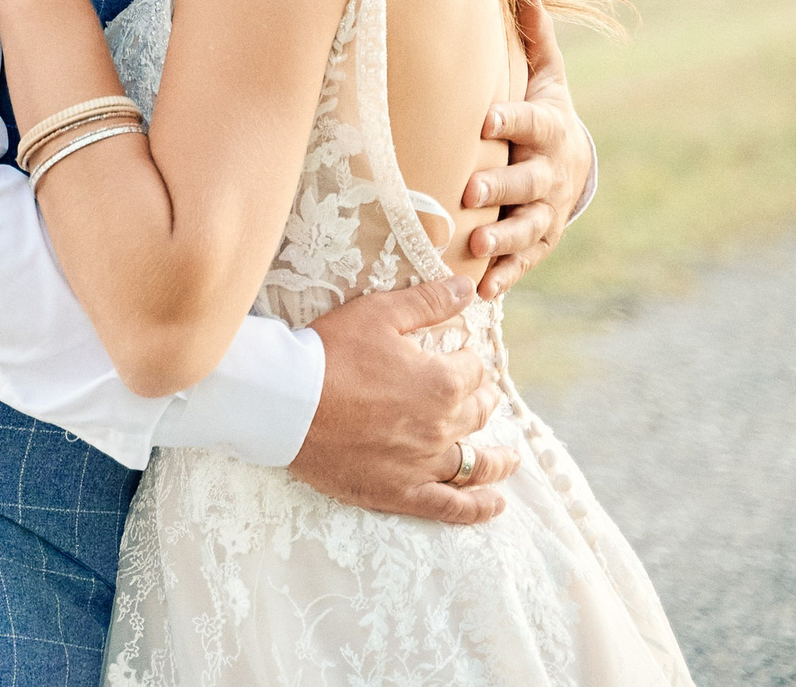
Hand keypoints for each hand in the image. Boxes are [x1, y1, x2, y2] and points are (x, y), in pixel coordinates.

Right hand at [289, 275, 515, 524]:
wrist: (286, 403)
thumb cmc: (329, 352)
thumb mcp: (378, 313)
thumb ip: (427, 302)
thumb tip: (467, 288)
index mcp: (443, 382)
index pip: (473, 369)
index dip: (467, 359)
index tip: (459, 355)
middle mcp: (442, 426)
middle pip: (477, 413)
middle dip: (483, 400)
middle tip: (482, 396)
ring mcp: (424, 464)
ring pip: (474, 463)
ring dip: (496, 460)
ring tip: (509, 459)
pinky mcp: (401, 493)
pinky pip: (450, 507)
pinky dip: (478, 508)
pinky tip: (495, 504)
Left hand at [464, 0, 591, 299]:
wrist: (573, 163)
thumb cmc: (543, 112)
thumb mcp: (546, 76)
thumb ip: (534, 40)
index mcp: (549, 128)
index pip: (531, 121)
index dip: (511, 120)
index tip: (483, 119)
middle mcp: (550, 172)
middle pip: (528, 180)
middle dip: (501, 186)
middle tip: (468, 190)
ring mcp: (547, 211)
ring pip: (528, 227)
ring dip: (503, 239)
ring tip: (476, 245)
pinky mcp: (539, 242)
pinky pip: (525, 262)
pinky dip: (506, 276)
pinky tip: (483, 290)